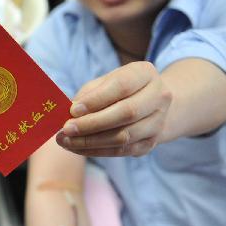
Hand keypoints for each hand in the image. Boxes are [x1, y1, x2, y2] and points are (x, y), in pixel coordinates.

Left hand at [57, 61, 171, 156]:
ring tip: (66, 141)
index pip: (121, 86)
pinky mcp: (151, 143)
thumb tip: (70, 113)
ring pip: (124, 136)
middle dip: (92, 123)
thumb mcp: (104, 83)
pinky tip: (77, 148)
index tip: (73, 110)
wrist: (148, 105)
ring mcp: (158, 122)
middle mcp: (159, 97)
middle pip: (126, 113)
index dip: (96, 99)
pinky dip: (96, 151)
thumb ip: (89, 95)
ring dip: (91, 141)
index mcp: (145, 74)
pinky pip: (122, 151)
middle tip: (66, 129)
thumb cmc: (118, 90)